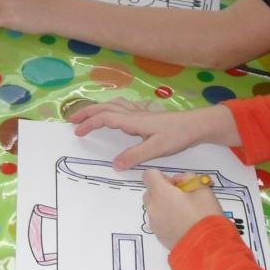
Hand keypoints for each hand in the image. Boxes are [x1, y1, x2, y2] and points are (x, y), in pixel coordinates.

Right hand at [69, 100, 203, 169]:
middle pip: (105, 107)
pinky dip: (114, 107)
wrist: (197, 125)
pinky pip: (125, 106)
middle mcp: (134, 114)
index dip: (88, 124)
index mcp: (132, 121)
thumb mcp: (156, 149)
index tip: (77, 132)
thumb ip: (134, 156)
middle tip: (72, 119)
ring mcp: (141, 113)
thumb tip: (113, 165)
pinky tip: (117, 111)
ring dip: (99, 107)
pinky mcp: (148, 115)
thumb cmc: (177, 136)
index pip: (104, 118)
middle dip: (87, 112)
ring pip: (114, 104)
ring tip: (89, 114)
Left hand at [141, 168, 224, 250]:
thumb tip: (180, 181)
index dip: (161, 176)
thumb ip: (190, 179)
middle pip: (150, 192)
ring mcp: (154, 223)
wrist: (206, 248)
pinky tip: (183, 225)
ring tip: (184, 213)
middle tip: (182, 198)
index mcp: (161, 193)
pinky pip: (158, 221)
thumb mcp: (204, 190)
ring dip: (164, 206)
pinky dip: (166, 219)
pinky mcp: (158, 236)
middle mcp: (153, 207)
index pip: (149, 175)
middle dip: (163, 191)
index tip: (176, 184)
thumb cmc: (205, 216)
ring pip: (154, 208)